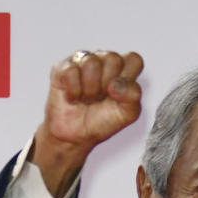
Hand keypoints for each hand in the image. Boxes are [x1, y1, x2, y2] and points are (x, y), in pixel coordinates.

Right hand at [31, 49, 143, 197]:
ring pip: (92, 60)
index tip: (117, 97)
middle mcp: (104, 62)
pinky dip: (72, 87)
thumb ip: (133, 96)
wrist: (73, 138)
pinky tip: (72, 97)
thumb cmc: (100, 125)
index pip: (133, 59)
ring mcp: (83, 62)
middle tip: (99, 100)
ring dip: (89, 88)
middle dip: (107, 85)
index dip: (126, 79)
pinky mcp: (63, 67)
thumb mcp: (127, 115)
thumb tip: (117, 84)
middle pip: (114, 58)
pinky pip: (71, 69)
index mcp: (123, 71)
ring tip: (84, 100)